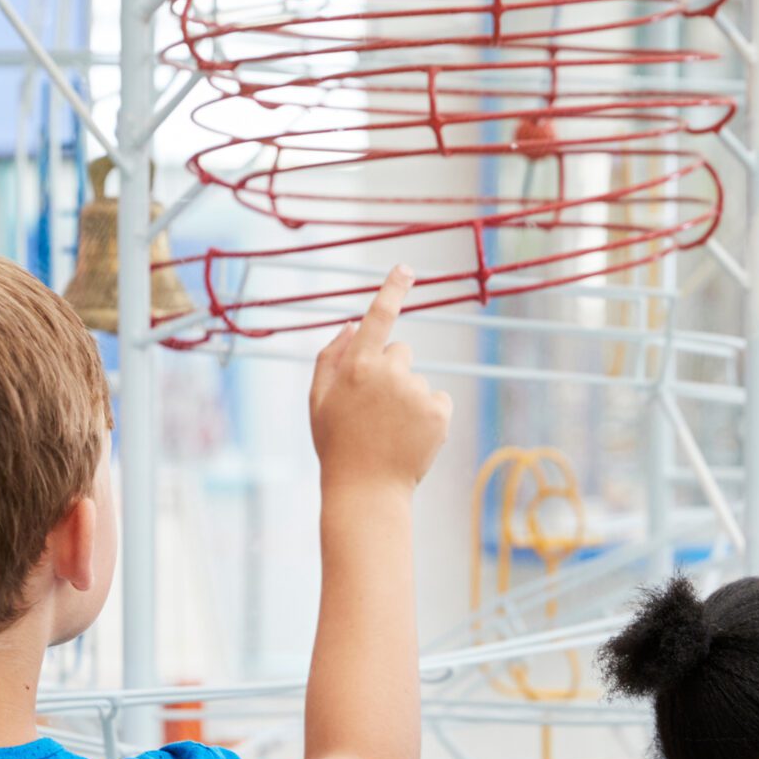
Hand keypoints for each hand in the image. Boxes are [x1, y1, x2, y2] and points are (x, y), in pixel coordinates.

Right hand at [308, 266, 451, 491]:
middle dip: (391, 371)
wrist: (366, 491)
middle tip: (375, 408)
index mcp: (357, 366)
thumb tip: (353, 323)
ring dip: (408, 398)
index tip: (407, 268)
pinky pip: (438, 399)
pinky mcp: (439, 412)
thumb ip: (331, 357)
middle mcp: (389, 373)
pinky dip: (429, 414)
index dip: (393, 289)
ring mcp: (416, 392)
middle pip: (401, 352)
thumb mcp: (319, 400)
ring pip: (418, 380)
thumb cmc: (337, 444)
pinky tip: (410, 436)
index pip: (379, 317)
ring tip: (390, 430)